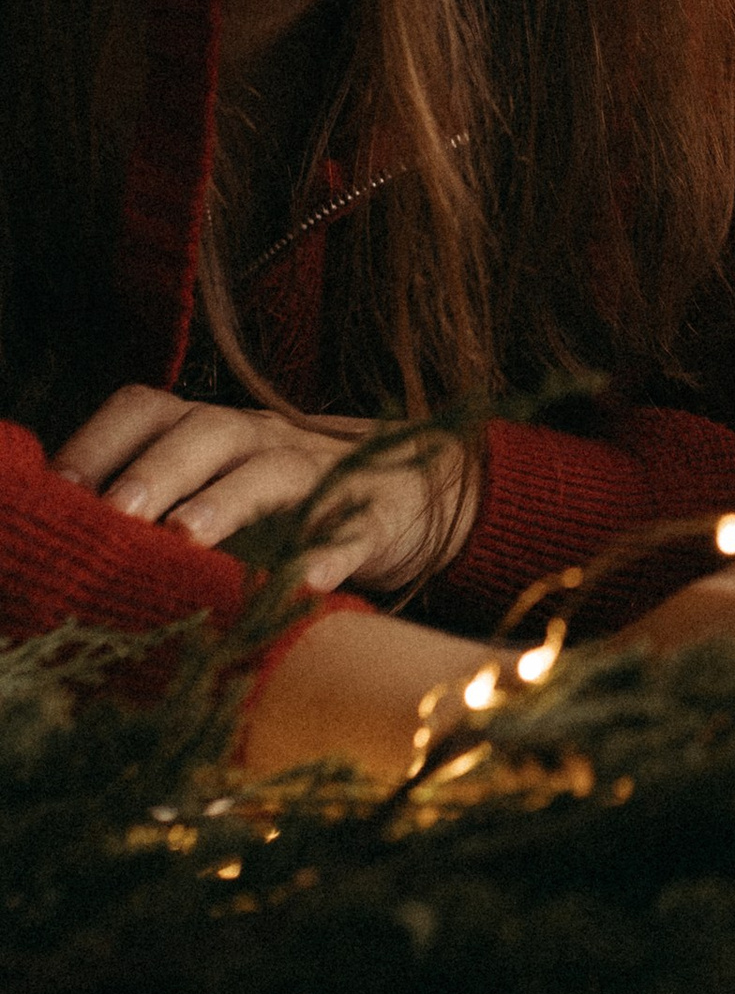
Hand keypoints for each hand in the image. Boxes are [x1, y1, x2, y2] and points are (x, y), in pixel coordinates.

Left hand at [53, 387, 475, 595]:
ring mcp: (320, 473)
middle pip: (206, 431)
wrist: (415, 491)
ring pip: (273, 471)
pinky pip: (352, 529)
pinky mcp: (375, 516)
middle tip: (116, 514)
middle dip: (155, 470)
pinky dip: (327, 553)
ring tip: (185, 538)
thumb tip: (61, 535)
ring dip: (225, 501)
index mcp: (212, 429)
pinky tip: (304, 584)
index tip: (59, 491)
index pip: (147, 409)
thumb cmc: (284, 501)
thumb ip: (151, 499)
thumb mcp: (217, 483)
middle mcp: (260, 437)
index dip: (99, 441)